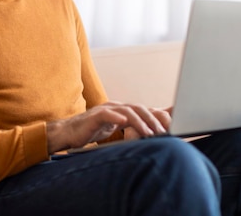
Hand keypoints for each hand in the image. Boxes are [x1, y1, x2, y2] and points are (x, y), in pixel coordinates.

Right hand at [46, 102, 170, 153]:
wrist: (69, 133)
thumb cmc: (92, 132)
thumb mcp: (115, 129)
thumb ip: (131, 127)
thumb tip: (151, 131)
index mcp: (121, 110)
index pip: (143, 110)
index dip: (157, 116)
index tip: (171, 127)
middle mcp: (115, 107)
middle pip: (138, 108)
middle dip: (153, 119)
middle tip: (164, 131)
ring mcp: (105, 110)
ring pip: (126, 111)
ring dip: (140, 121)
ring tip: (150, 132)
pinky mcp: (94, 116)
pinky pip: (107, 114)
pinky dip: (117, 117)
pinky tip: (124, 122)